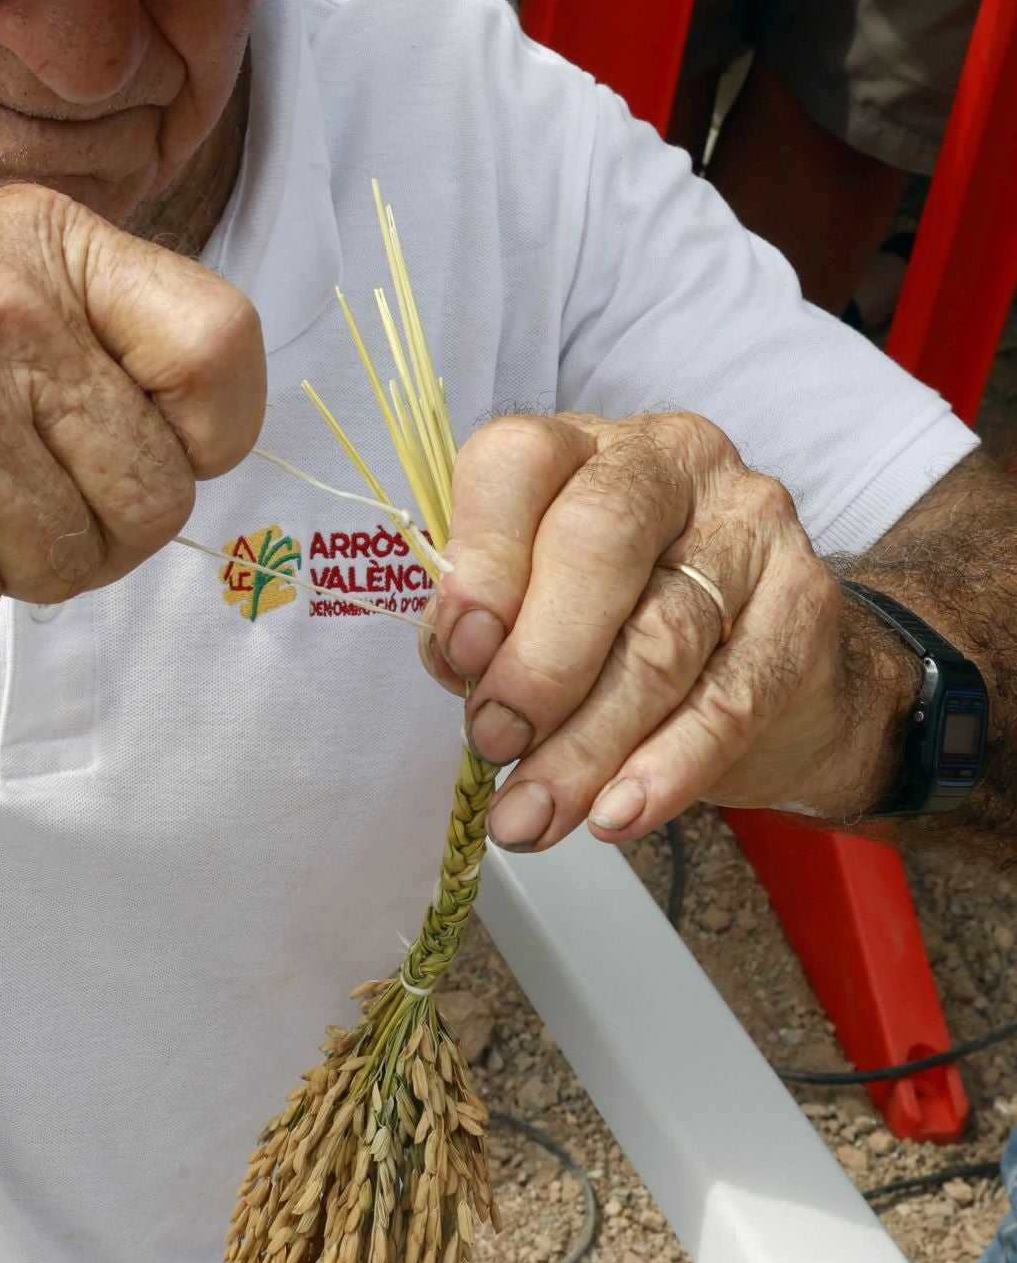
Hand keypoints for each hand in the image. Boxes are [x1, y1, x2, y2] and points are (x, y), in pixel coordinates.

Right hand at [0, 183, 264, 629]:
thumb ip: (88, 335)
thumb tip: (197, 450)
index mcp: (42, 244)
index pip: (225, 352)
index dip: (208, 437)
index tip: (150, 453)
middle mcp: (1, 314)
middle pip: (157, 496)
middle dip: (95, 532)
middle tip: (7, 504)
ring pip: (68, 565)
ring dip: (1, 564)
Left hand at [418, 412, 910, 850]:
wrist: (767, 664)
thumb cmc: (619, 622)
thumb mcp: (534, 605)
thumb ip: (486, 620)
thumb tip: (457, 663)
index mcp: (579, 447)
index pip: (518, 464)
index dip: (480, 561)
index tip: (457, 656)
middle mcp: (670, 462)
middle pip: (597, 545)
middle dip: (536, 664)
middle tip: (492, 746)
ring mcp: (749, 526)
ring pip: (658, 641)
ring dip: (583, 747)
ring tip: (532, 815)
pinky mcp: (805, 603)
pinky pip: (729, 700)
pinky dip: (664, 769)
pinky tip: (617, 814)